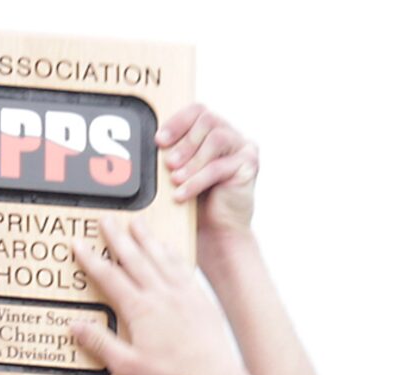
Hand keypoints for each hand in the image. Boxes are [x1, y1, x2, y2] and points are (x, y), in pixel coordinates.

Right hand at [69, 216, 249, 374]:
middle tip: (106, 220)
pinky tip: (168, 247)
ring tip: (136, 223)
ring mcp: (182, 292)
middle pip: (133, 258)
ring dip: (145, 238)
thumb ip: (100, 343)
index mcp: (140, 309)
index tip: (79, 244)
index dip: (91, 259)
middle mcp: (160, 294)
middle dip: (117, 237)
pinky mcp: (199, 297)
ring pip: (159, 256)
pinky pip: (181, 266)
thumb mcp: (127, 366)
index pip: (109, 277)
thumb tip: (76, 326)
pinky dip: (171, 252)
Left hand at [158, 102, 258, 234]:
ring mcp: (244, 148)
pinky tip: (182, 194)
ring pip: (216, 139)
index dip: (177, 122)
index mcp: (214, 131)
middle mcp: (232, 135)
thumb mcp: (180, 173)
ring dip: (192, 160)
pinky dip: (197, 180)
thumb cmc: (197, 203)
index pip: (198, 111)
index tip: (159, 140)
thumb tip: (154, 143)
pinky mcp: (250, 165)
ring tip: (175, 180)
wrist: (217, 233)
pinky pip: (219, 167)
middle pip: (208, 120)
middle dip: (184, 142)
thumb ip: (173, 155)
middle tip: (168, 164)